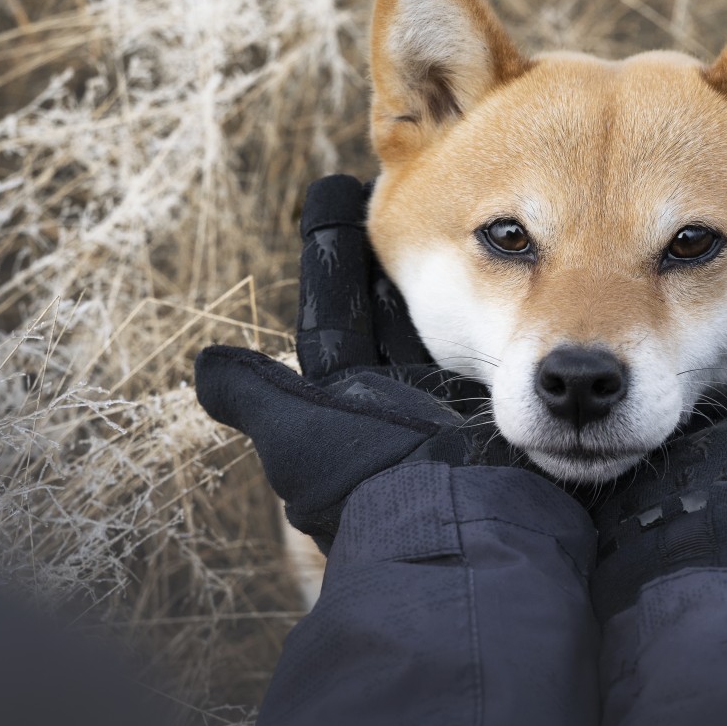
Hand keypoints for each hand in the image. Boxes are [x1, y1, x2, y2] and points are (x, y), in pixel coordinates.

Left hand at [194, 176, 511, 545]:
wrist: (477, 536)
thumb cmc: (384, 487)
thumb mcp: (302, 445)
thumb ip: (258, 399)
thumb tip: (205, 365)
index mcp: (348, 404)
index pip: (335, 313)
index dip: (332, 255)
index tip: (332, 193)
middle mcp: (403, 402)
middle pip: (396, 310)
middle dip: (394, 256)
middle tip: (400, 189)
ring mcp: (461, 406)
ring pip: (453, 324)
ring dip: (453, 269)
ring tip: (456, 209)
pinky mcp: (516, 409)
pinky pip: (509, 345)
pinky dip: (508, 309)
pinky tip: (521, 262)